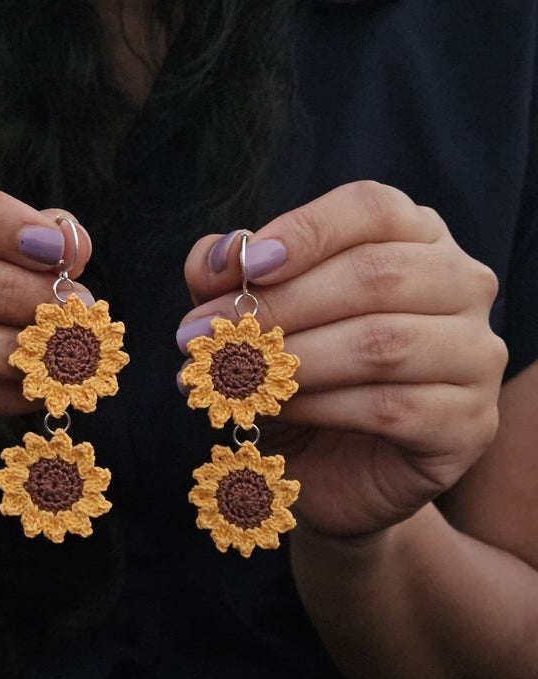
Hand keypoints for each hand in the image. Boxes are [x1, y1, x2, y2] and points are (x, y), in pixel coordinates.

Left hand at [180, 181, 507, 535]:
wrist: (330, 470)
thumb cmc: (298, 380)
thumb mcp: (257, 322)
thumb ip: (234, 280)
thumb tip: (217, 258)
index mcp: (415, 240)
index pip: (372, 209)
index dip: (306, 231)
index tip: (248, 264)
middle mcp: (460, 286)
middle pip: (376, 275)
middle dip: (279, 305)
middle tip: (202, 333)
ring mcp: (475, 355)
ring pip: (381, 344)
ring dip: (290, 360)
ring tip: (227, 376)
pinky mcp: (469, 423)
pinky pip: (390, 407)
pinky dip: (318, 407)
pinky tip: (274, 409)